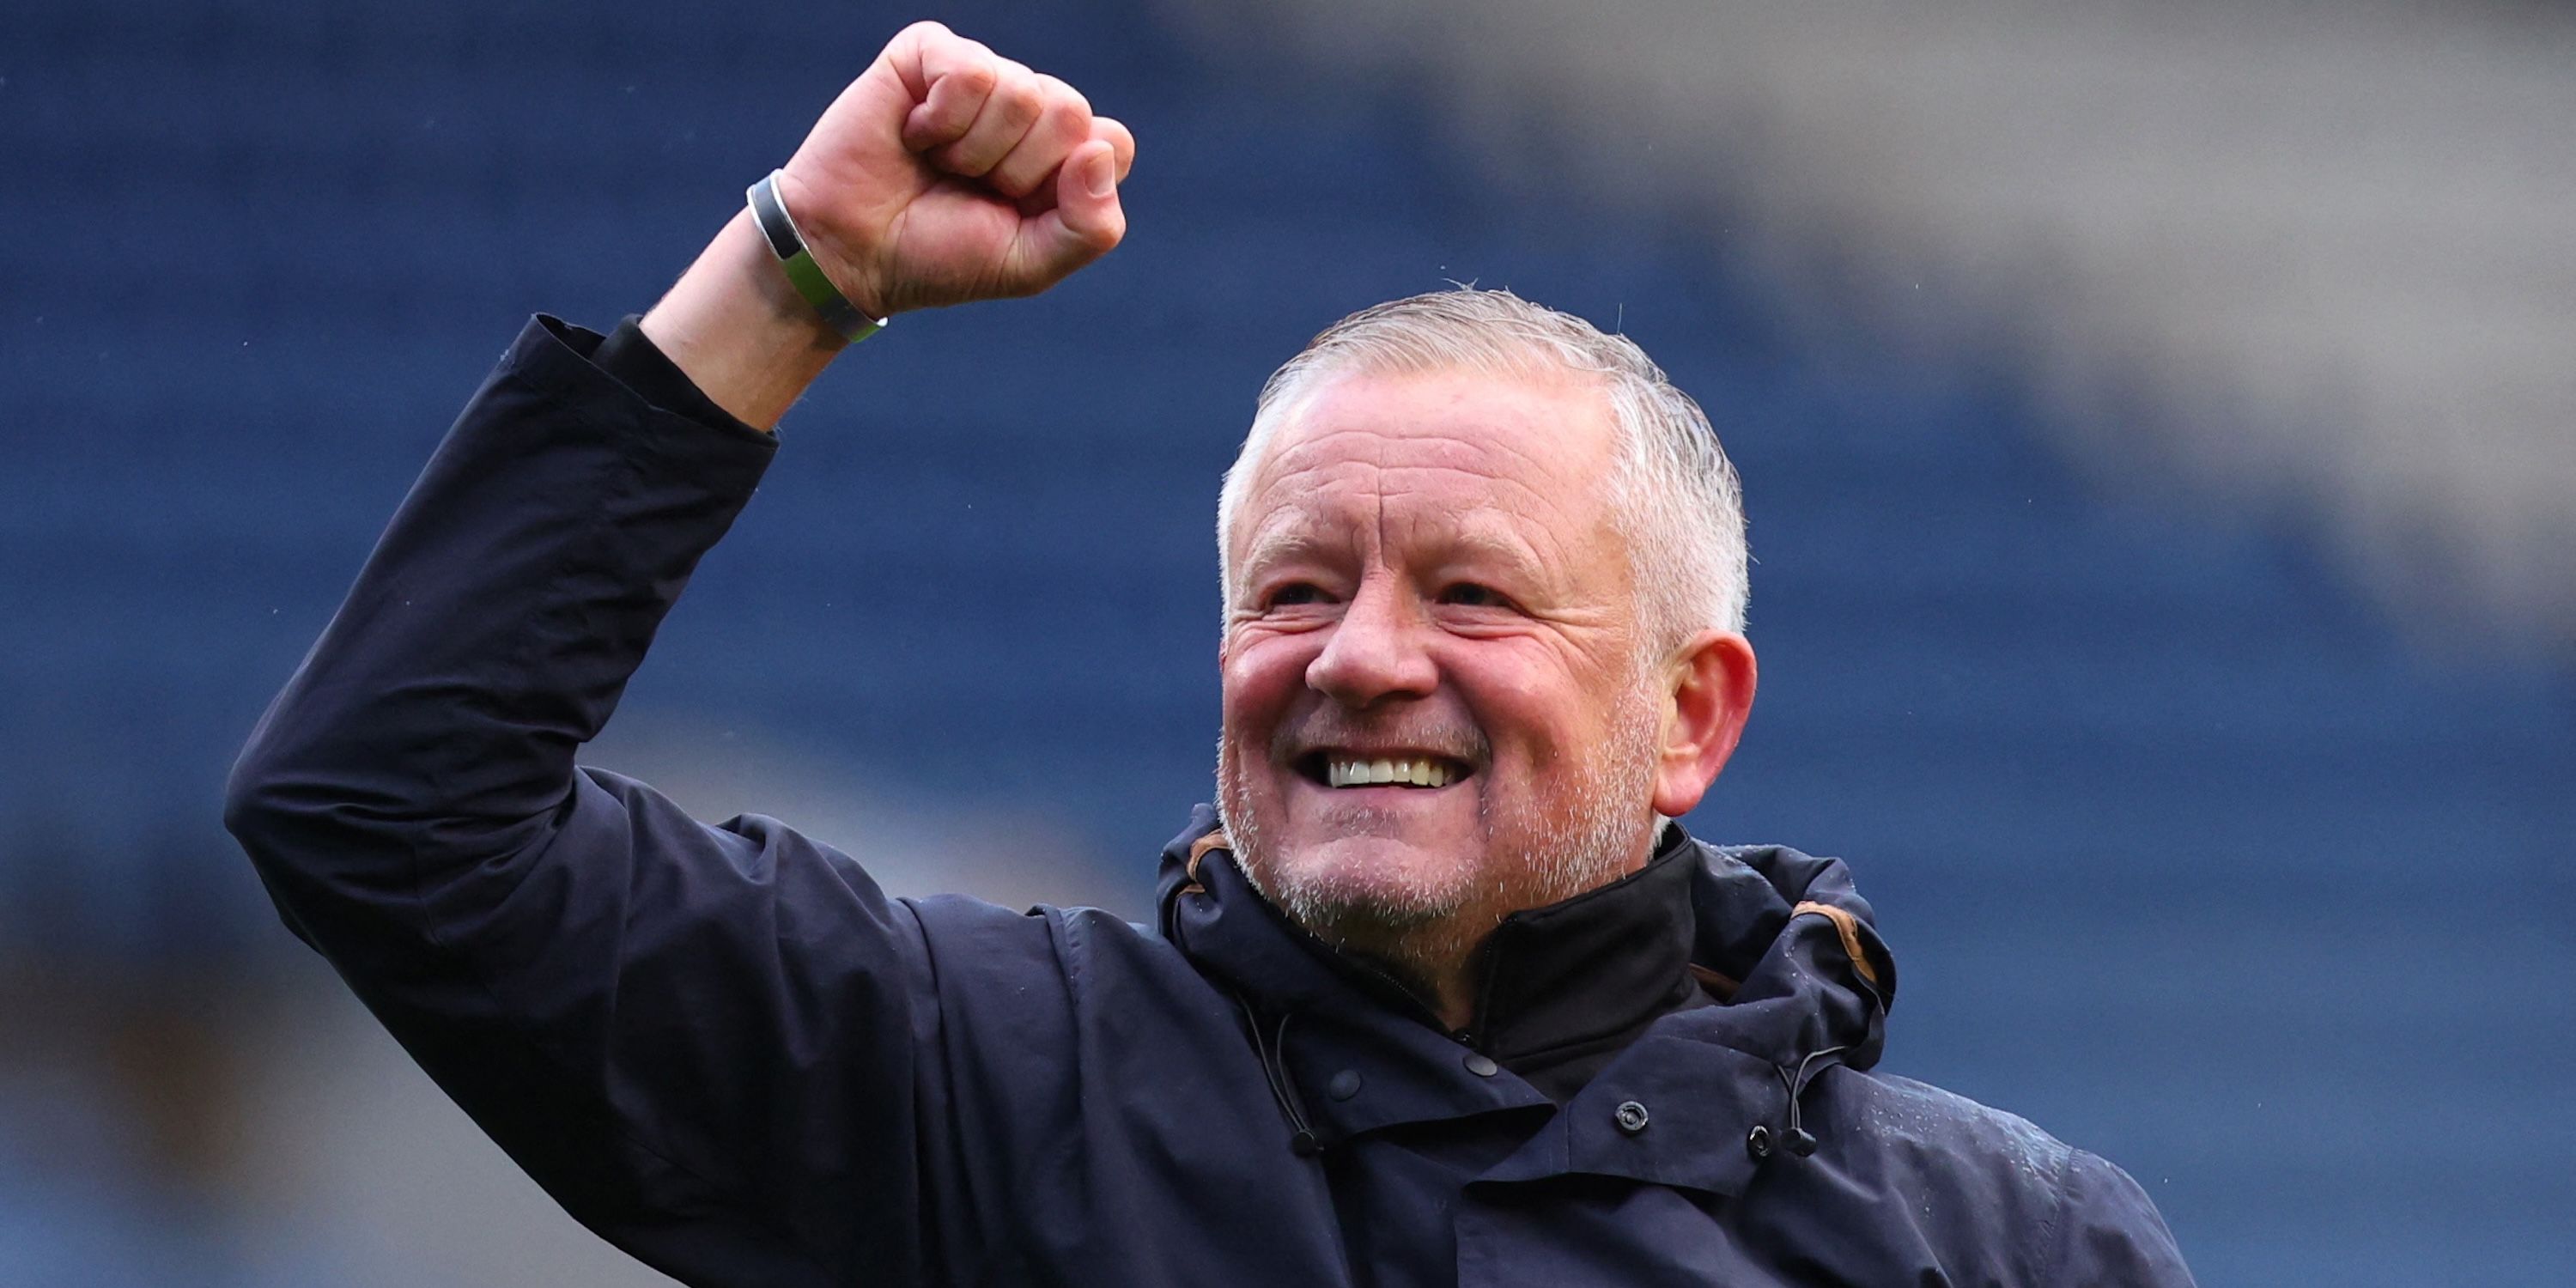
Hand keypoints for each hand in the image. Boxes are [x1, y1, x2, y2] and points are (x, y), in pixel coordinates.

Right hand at [778, 21, 1136, 319]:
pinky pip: (971, 70)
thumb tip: (1097, 151)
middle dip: (1018, 170)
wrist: (852, 253)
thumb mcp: (1030, 265)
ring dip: (974, 150)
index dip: (1066, 187)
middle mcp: (1029, 108)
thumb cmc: (940, 256)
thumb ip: (1090, 228)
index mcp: (1062, 154)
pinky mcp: (931, 53)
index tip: (1018, 211)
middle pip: (1072, 112)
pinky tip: (915, 134)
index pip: (1112, 144)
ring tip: (939, 163)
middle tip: (971, 187)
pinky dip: (941, 119)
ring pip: (1022, 93)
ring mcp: (982, 77)